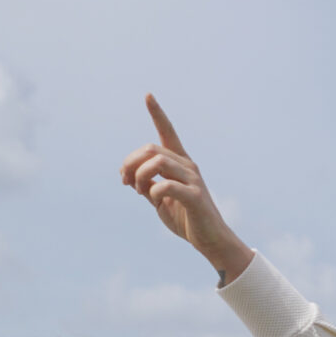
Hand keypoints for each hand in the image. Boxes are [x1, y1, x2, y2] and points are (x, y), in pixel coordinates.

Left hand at [119, 95, 253, 283]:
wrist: (210, 240)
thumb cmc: (186, 219)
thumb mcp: (160, 199)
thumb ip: (146, 184)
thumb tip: (127, 174)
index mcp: (179, 163)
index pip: (168, 132)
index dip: (157, 113)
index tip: (148, 95)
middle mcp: (187, 165)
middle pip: (150, 149)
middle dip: (130, 163)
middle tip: (125, 182)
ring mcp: (193, 179)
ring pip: (156, 161)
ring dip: (139, 176)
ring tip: (139, 191)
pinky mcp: (194, 196)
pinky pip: (166, 185)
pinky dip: (152, 191)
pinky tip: (153, 200)